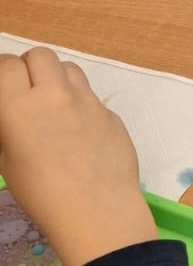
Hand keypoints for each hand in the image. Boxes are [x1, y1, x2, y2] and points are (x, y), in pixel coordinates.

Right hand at [0, 48, 155, 265]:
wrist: (96, 210)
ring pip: (69, 67)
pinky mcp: (109, 112)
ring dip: (57, 77)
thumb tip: (11, 113)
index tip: (6, 86)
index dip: (4, 72)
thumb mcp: (6, 161)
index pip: (6, 65)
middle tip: (27, 90)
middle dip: (30, 67)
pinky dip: (80, 102)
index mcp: (18, 107)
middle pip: (40, 56)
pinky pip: (90, 94)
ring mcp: (86, 100)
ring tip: (54, 102)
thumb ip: (7, 127)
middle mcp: (53, 94)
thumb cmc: (41, 193)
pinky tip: (79, 129)